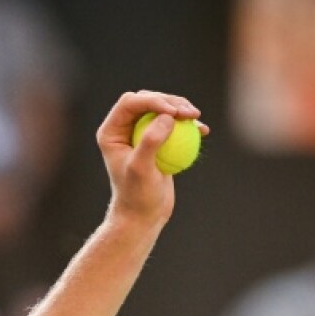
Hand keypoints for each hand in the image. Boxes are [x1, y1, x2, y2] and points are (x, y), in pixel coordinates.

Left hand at [95, 90, 208, 228]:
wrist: (143, 214)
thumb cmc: (137, 195)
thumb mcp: (141, 169)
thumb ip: (151, 142)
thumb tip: (167, 117)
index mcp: (111, 132)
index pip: (130, 102)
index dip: (153, 100)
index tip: (174, 112)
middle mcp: (123, 129)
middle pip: (148, 101)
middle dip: (170, 102)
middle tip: (191, 114)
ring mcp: (141, 134)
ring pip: (163, 111)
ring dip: (182, 110)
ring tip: (197, 120)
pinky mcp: (158, 142)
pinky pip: (174, 126)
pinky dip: (189, 126)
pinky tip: (203, 130)